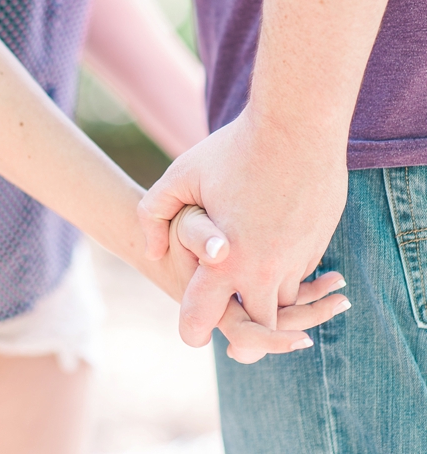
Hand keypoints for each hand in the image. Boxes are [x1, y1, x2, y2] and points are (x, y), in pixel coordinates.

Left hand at [140, 108, 348, 345]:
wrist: (298, 125)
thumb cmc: (233, 149)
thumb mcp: (180, 175)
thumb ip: (153, 213)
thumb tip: (153, 252)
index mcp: (226, 261)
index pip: (203, 316)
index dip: (192, 330)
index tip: (191, 334)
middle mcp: (265, 269)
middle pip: (258, 329)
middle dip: (245, 341)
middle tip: (234, 344)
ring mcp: (297, 257)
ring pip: (285, 304)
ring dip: (270, 305)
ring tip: (251, 299)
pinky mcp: (318, 242)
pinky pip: (302, 275)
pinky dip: (288, 276)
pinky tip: (273, 261)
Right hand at [169, 205, 348, 361]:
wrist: (169, 220)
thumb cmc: (177, 216)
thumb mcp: (182, 217)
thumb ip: (196, 234)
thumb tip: (220, 252)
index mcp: (210, 299)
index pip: (243, 334)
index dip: (270, 342)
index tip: (303, 337)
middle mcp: (227, 304)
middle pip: (272, 327)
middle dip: (308, 319)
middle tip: (342, 302)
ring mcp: (240, 295)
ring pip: (282, 313)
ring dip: (315, 304)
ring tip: (341, 282)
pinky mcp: (252, 280)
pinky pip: (284, 295)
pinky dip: (308, 289)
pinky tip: (331, 275)